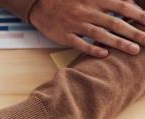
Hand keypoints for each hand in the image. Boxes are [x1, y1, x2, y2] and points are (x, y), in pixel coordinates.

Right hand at [30, 0, 144, 56]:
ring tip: (135, 50)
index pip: (122, 7)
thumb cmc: (70, 1)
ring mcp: (75, 25)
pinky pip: (80, 44)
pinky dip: (92, 49)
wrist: (41, 5)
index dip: (139, 15)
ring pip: (100, 35)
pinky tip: (104, 54)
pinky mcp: (65, 36)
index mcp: (95, 0)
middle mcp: (87, 12)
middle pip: (115, 23)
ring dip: (119, 43)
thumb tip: (131, 3)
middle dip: (134, 32)